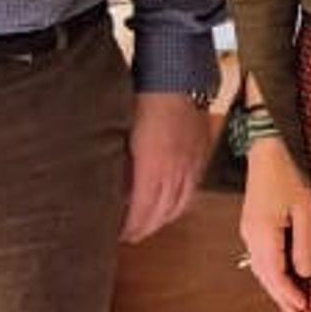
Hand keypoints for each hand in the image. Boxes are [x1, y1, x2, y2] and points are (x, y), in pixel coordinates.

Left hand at [119, 92, 211, 242]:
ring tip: (148, 225)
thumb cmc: (141, 100)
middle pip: (162, 213)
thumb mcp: (121, 135)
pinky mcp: (200, 154)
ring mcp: (191, 162)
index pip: (143, 211)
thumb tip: (110, 191)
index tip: (117, 236)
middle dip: (144, 229)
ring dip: (163, 219)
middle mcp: (177, 169)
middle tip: (128, 236)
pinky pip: (193, 189)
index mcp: (154, 166)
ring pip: (180, 204)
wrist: (172, 75)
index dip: (130, 228)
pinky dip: (180, 203)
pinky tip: (170, 205)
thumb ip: (119, 167)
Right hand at [238, 138, 310, 311]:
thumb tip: (304, 274)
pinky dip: (271, 273)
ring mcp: (248, 230)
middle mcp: (250, 235)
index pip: (275, 275)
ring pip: (260, 269)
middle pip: (264, 276)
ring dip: (276, 288)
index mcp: (263, 233)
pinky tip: (282, 279)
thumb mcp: (306, 209)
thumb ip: (304, 243)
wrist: (268, 148)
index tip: (305, 309)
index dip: (289, 295)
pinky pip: (260, 257)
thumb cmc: (291, 175)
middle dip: (281, 299)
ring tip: (292, 306)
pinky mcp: (252, 225)